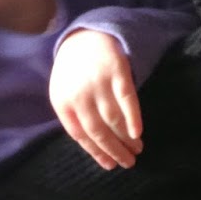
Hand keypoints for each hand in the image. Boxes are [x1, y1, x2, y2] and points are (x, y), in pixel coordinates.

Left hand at [49, 30, 143, 170]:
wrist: (85, 34)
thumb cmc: (74, 70)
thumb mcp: (64, 92)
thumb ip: (73, 116)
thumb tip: (93, 146)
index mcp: (62, 102)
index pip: (80, 135)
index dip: (96, 152)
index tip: (110, 165)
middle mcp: (79, 94)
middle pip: (98, 131)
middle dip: (114, 150)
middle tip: (128, 163)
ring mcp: (98, 82)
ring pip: (113, 118)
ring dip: (126, 139)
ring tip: (137, 150)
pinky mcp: (117, 70)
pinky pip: (127, 99)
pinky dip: (133, 117)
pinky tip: (138, 132)